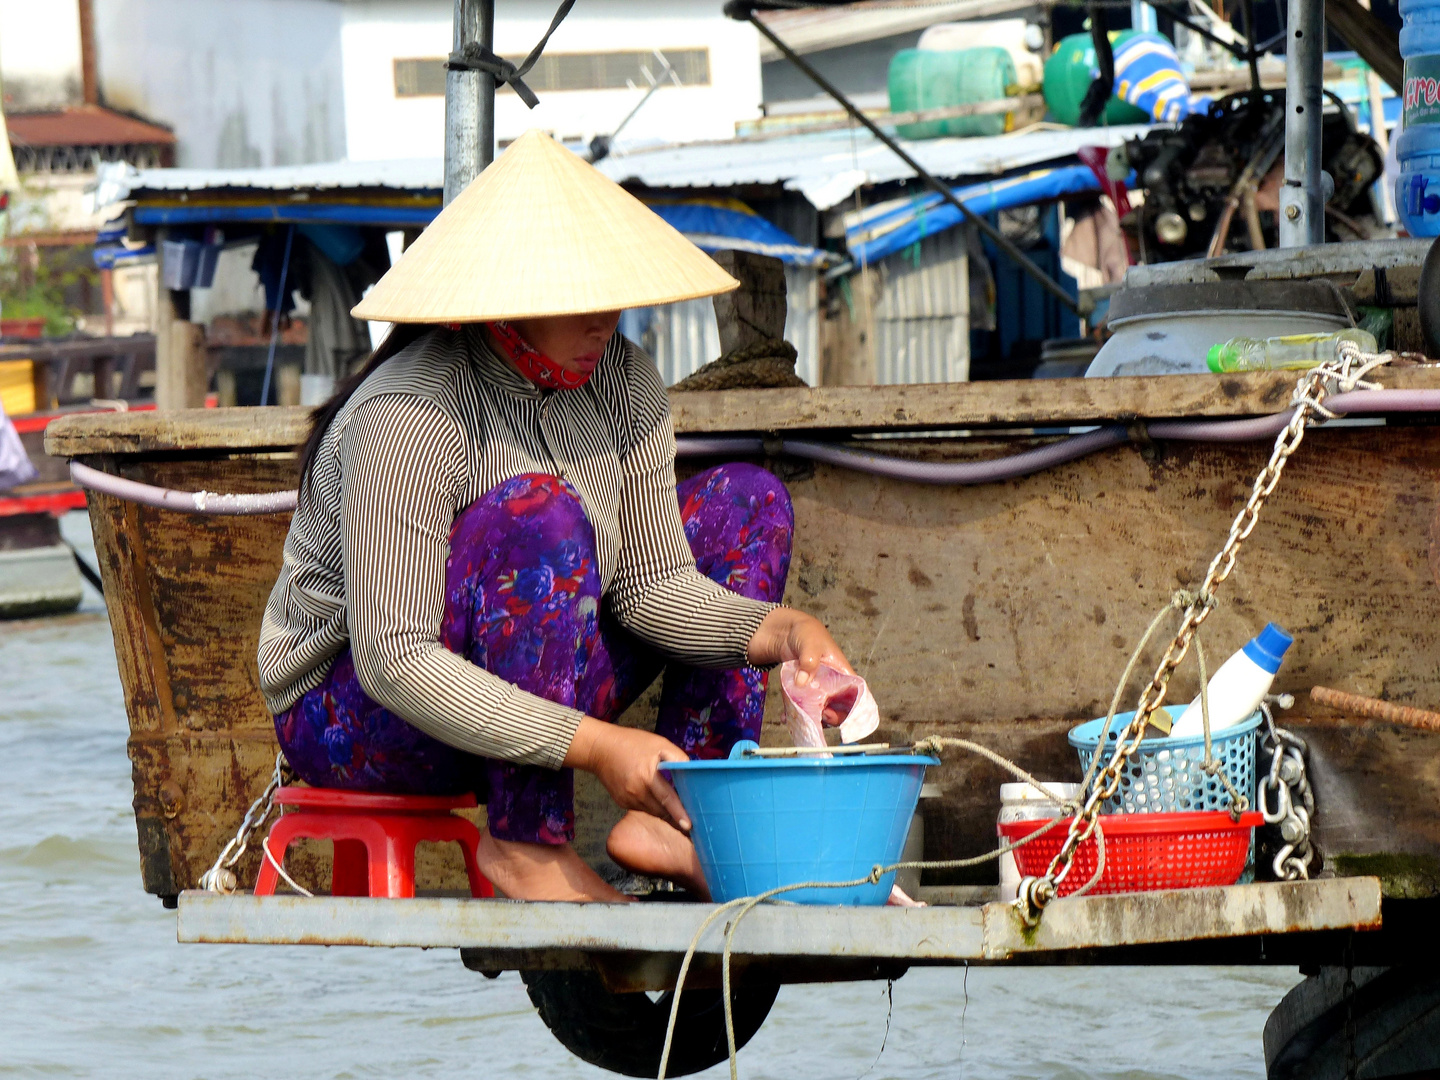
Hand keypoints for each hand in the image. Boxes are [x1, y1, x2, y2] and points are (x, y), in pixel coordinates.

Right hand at [564, 717, 691, 831]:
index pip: (667, 799)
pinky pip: (642, 808)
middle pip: (661, 810)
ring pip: (652, 811)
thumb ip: (677, 758)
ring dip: (664, 810)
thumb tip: (693, 772)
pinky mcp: (622, 803)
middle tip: (692, 817)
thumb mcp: (659, 743)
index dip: (679, 813)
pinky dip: (652, 805)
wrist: (600, 749)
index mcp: (647, 776)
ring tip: (675, 805)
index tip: (689, 826)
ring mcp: (627, 799)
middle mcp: (636, 792)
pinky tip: (653, 794)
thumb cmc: (632, 743)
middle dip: (676, 814)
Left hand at [747, 608, 856, 724]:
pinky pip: (803, 706)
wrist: (786, 630)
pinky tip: (786, 717)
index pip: (855, 695)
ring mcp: (819, 688)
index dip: (849, 710)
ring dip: (813, 718)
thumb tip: (802, 682)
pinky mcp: (805, 690)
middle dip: (830, 717)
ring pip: (821, 709)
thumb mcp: (810, 643)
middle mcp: (833, 684)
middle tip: (818, 715)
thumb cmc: (806, 632)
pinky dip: (796, 713)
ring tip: (801, 718)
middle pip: (839, 708)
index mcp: (843, 673)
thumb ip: (809, 660)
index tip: (832, 713)